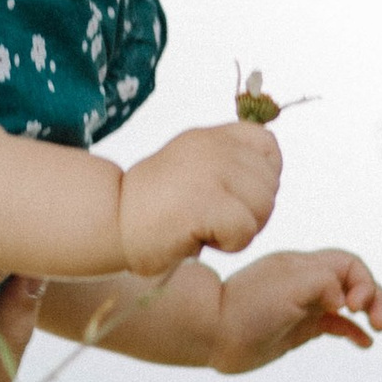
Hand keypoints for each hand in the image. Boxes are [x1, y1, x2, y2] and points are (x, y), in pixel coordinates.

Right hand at [117, 118, 280, 277]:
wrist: (110, 222)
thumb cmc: (154, 208)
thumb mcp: (193, 168)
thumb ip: (228, 164)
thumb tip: (270, 178)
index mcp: (210, 137)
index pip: (267, 145)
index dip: (261, 177)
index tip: (231, 195)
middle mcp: (212, 147)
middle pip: (270, 183)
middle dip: (250, 211)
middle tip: (211, 219)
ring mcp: (208, 171)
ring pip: (262, 207)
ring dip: (240, 229)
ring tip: (203, 227)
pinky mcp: (203, 201)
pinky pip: (245, 229)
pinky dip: (228, 244)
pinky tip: (198, 238)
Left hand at [211, 245, 381, 372]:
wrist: (212, 334)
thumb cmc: (246, 309)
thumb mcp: (289, 287)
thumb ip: (322, 283)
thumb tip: (342, 303)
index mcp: (304, 266)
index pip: (349, 265)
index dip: (363, 282)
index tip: (351, 307)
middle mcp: (307, 283)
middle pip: (355, 281)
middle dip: (375, 297)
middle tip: (381, 321)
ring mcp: (304, 305)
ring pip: (348, 303)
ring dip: (370, 312)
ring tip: (379, 327)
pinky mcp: (299, 328)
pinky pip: (335, 326)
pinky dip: (353, 331)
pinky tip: (365, 343)